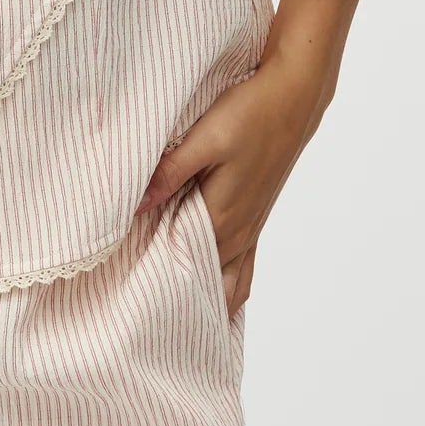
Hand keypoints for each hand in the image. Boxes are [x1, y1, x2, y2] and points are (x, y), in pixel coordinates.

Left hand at [135, 54, 328, 315]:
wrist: (294, 98)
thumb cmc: (250, 113)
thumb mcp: (205, 138)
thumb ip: (170, 172)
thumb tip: (135, 205)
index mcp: (221, 216)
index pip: (183, 270)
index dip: (156, 290)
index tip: (130, 311)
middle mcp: (238, 231)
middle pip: (205, 284)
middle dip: (179, 305)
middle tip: (146, 328)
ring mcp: (250, 227)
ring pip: (228, 282)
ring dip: (206, 300)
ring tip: (178, 323)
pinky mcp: (255, 217)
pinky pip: (243, 268)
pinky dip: (228, 288)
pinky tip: (218, 300)